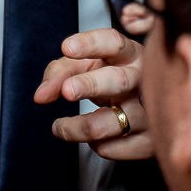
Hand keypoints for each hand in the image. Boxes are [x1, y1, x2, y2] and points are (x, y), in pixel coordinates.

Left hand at [34, 27, 151, 160]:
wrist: (143, 104)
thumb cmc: (109, 77)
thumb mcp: (84, 66)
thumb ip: (59, 74)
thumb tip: (41, 96)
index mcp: (129, 54)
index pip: (112, 43)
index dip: (90, 44)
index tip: (66, 48)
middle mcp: (143, 80)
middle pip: (119, 81)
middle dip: (90, 85)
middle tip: (67, 91)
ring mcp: (150, 111)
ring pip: (114, 122)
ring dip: (79, 127)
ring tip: (59, 127)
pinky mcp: (149, 141)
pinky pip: (115, 147)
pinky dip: (96, 144)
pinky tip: (92, 138)